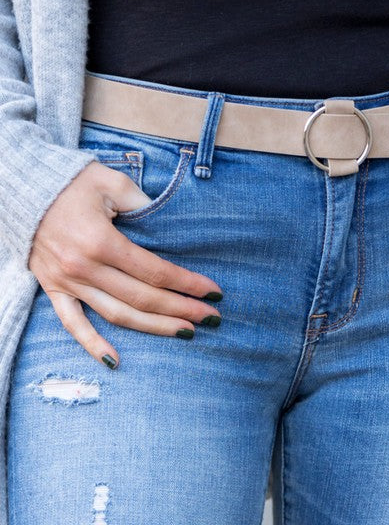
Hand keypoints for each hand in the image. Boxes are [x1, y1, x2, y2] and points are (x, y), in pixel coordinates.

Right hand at [28, 160, 223, 368]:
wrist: (22, 189)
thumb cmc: (71, 183)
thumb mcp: (111, 182)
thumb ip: (142, 202)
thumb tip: (169, 222)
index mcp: (101, 241)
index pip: (154, 271)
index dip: (186, 283)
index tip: (212, 290)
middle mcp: (84, 267)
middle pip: (142, 297)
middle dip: (181, 308)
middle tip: (211, 317)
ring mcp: (67, 282)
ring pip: (116, 315)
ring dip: (153, 327)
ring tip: (185, 332)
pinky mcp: (53, 288)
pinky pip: (72, 324)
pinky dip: (92, 344)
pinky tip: (115, 361)